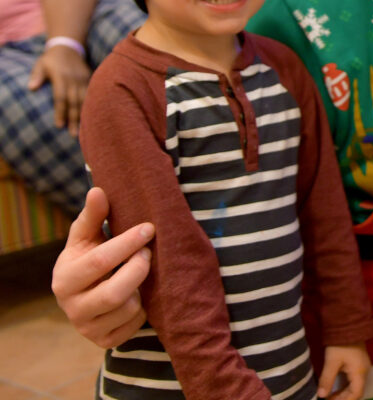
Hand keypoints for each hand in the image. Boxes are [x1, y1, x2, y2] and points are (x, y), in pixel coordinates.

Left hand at [28, 44, 90, 136]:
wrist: (69, 46)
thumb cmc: (51, 59)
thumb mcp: (41, 64)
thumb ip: (36, 75)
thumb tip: (31, 88)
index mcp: (61, 76)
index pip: (61, 97)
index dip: (60, 112)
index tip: (59, 126)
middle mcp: (74, 79)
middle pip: (74, 102)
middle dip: (74, 119)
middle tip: (73, 134)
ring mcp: (84, 79)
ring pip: (85, 100)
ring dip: (83, 115)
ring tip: (83, 129)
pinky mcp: (90, 79)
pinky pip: (91, 95)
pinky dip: (91, 106)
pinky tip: (92, 116)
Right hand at [52, 188, 153, 347]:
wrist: (87, 294)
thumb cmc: (91, 257)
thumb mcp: (87, 237)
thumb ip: (93, 215)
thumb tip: (98, 190)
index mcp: (65, 278)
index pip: (100, 261)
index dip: (128, 243)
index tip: (149, 227)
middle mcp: (72, 307)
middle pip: (115, 292)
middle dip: (139, 268)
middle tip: (149, 251)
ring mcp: (88, 327)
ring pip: (129, 308)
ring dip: (143, 287)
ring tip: (140, 272)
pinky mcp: (105, 341)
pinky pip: (135, 324)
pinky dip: (144, 308)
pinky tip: (140, 294)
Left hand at [318, 343, 370, 399]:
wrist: (347, 325)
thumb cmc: (340, 344)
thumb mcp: (331, 362)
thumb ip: (327, 380)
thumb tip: (321, 396)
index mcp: (360, 372)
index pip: (357, 394)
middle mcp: (364, 372)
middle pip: (356, 392)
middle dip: (343, 399)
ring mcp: (362, 368)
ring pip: (354, 387)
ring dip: (343, 394)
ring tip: (329, 397)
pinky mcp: (358, 365)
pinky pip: (353, 381)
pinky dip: (344, 387)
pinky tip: (334, 388)